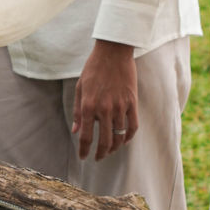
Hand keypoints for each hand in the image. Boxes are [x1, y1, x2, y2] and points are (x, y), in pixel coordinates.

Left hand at [72, 40, 138, 161]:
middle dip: (100, 153)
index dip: (84, 150)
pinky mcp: (132, 102)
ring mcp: (120, 106)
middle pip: (105, 141)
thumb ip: (78, 111)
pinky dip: (129, 137)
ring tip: (110, 151)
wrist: (112, 52)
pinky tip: (125, 140)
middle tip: (98, 157)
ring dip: (115, 148)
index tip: (83, 157)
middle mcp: (105, 109)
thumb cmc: (93, 68)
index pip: (86, 137)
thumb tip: (76, 130)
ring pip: (119, 137)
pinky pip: (133, 126)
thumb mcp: (80, 88)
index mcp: (89, 106)